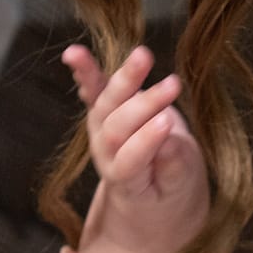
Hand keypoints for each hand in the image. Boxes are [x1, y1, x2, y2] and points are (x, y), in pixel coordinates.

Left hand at [65, 43, 208, 252]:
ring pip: (106, 104)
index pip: (130, 160)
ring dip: (123, 78)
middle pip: (116, 128)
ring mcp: (102, 133)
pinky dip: (85, 72)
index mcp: (125, 182)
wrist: (151, 198)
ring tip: (143, 56)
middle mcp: (106, 155)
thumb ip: (173, 166)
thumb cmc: (169, 198)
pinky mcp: (105, 112)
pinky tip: (73, 54)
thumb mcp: (179, 191)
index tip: (167, 124)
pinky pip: (94, 90)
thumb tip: (167, 134)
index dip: (145, 143)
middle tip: (173, 86)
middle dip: (144, 105)